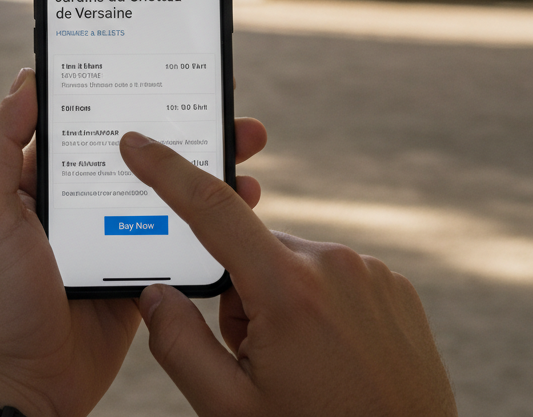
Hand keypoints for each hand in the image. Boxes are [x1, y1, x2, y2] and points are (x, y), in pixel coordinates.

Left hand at [0, 69, 268, 416]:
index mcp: (39, 177)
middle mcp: (78, 198)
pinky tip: (243, 200)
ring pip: (165, 185)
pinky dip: (210, 215)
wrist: (22, 388)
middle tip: (223, 100)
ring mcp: (112, 233)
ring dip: (204, 163)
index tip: (160, 64)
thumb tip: (26, 80)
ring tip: (246, 143)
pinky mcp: (139, 269)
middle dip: (180, 121)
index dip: (121, 88)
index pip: (85, 117)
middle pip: (137, 146)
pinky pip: (178, 233)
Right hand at [120, 132, 456, 416]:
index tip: (137, 142)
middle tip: (262, 362)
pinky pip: (333, 277)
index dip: (167, 170)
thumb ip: (179, 345)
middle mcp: (332, 265)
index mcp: (287, 290)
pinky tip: (337, 359)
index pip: (212, 209)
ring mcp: (370, 273)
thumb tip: (154, 294)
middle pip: (251, 252)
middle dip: (241, 295)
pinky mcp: (395, 286)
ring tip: (308, 369)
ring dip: (282, 302)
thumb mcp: (230, 410)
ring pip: (291, 266)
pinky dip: (321, 307)